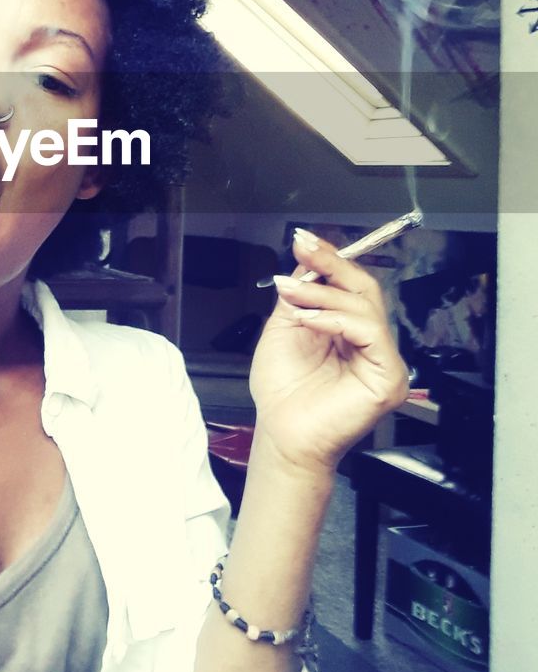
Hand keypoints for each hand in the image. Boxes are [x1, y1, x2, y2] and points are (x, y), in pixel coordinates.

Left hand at [248, 229, 409, 473]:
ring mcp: (385, 359)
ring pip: (364, 306)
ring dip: (323, 293)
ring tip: (291, 293)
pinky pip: (369, 332)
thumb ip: (300, 293)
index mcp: (350, 330)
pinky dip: (335, 318)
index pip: (350, 285)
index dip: (331, 258)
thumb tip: (305, 256)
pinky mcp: (390, 377)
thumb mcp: (285, 327)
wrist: (280, 433)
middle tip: (302, 250)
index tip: (303, 238)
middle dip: (330, 265)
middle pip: (364, 288)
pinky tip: (307, 319)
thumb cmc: (282, 390)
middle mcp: (372, 342)